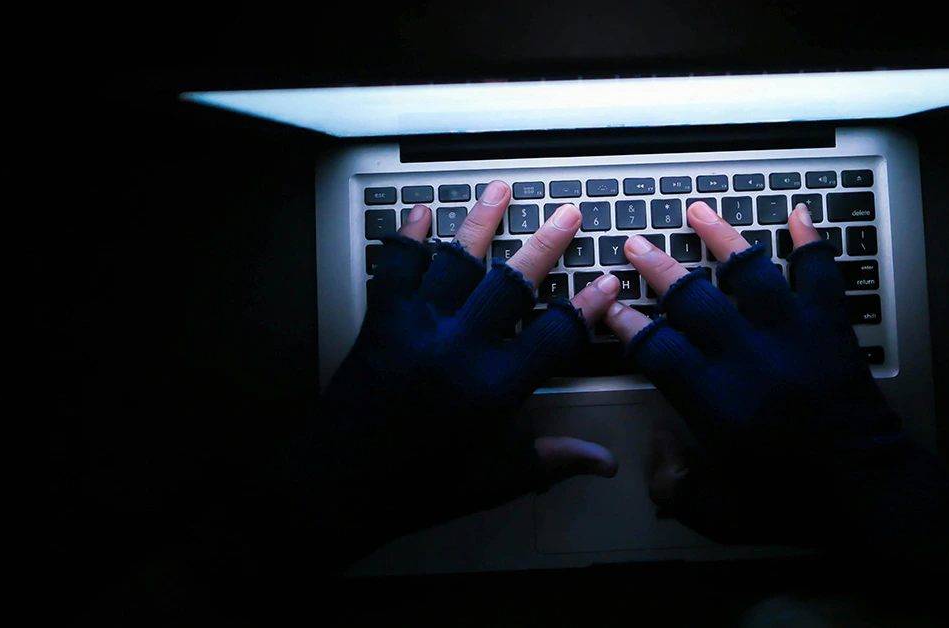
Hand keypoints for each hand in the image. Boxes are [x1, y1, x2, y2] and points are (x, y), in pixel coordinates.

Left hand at [277, 180, 619, 565]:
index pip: (556, 335)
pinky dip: (407, 238)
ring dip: (481, 222)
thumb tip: (603, 462)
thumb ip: (551, 460)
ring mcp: (418, 328)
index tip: (607, 282)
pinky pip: (397, 267)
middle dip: (546, 244)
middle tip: (566, 214)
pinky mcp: (382, 322)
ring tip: (500, 190)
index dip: (588, 307)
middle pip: (513, 282)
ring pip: (457, 261)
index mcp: (495, 387)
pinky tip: (420, 215)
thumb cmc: (419, 487)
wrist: (341, 483)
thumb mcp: (495, 478)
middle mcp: (460, 347)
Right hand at [608, 201, 948, 577]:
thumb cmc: (801, 509)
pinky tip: (799, 217)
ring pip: (751, 272)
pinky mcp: (833, 333)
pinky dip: (810, 244)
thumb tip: (658, 448)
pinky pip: (820, 276)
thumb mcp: (726, 519)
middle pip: (694, 298)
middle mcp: (752, 361)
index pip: (658, 348)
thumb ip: (679, 490)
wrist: (877, 496)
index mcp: (719, 404)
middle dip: (658, 268)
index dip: (628, 325)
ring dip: (722, 237)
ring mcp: (796, 339)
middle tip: (636, 244)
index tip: (612, 308)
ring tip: (698, 211)